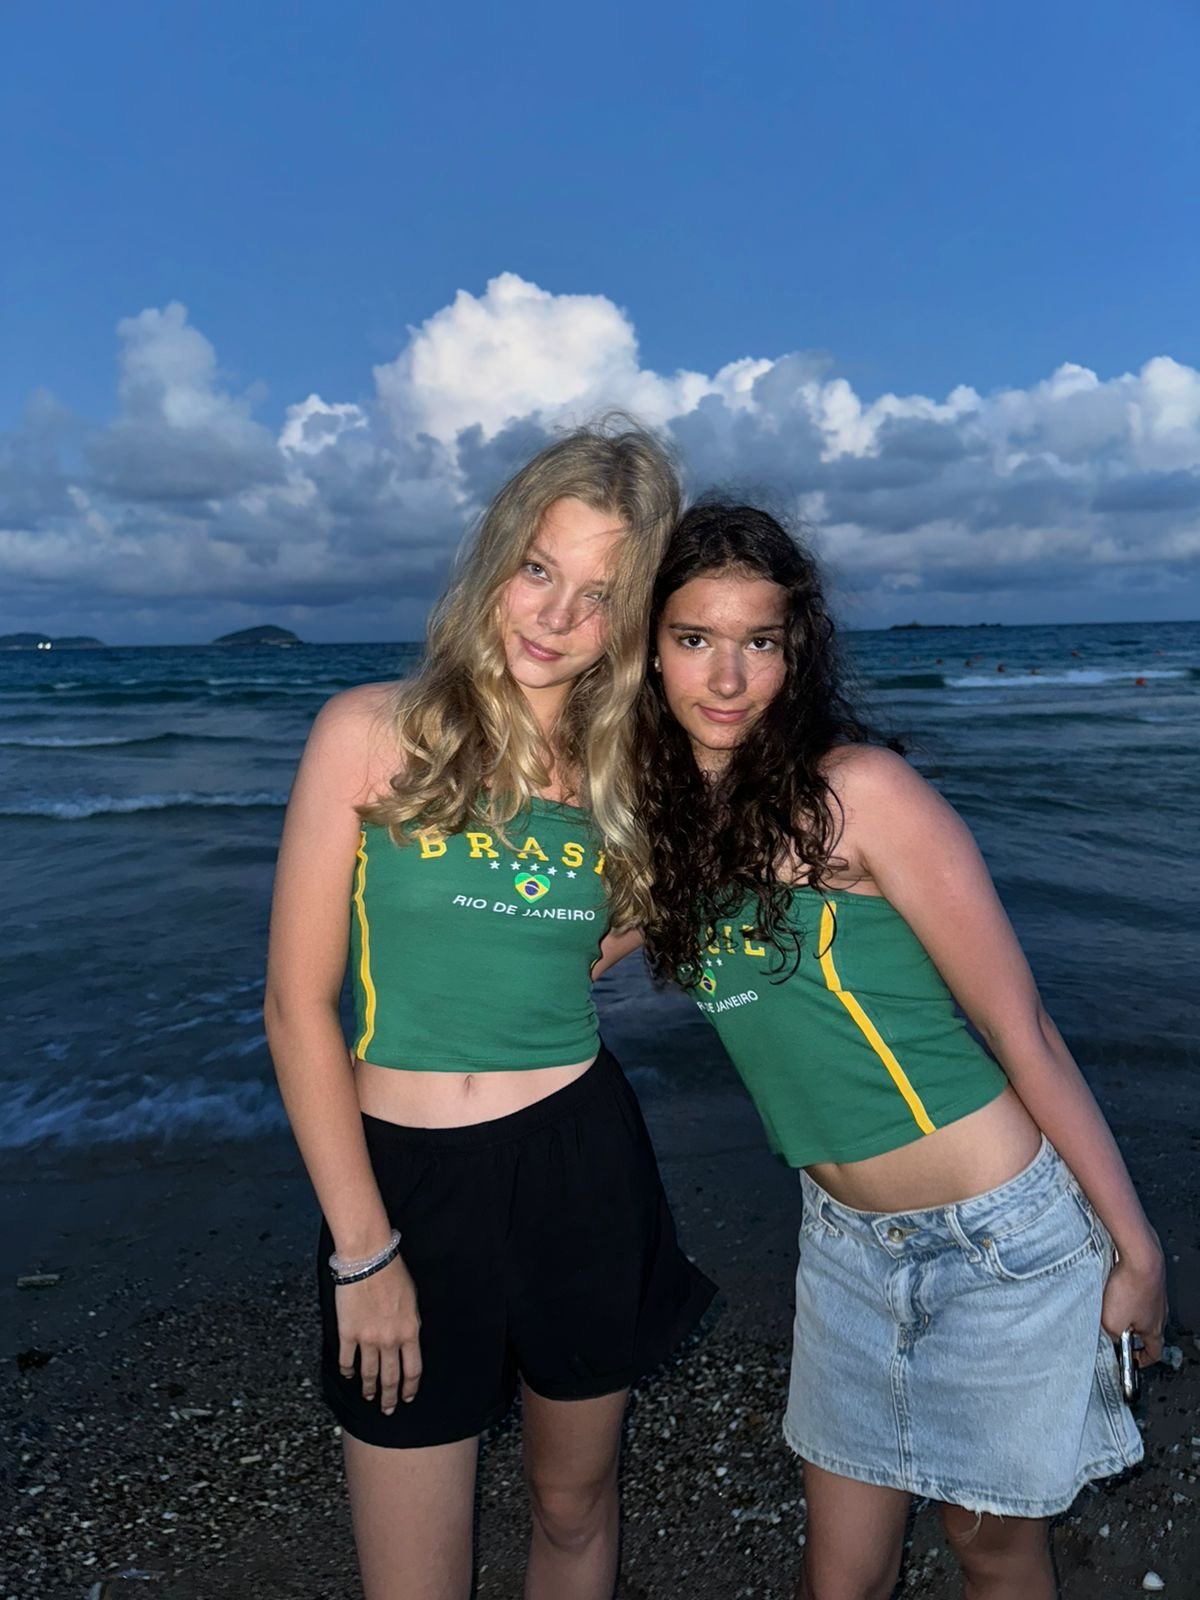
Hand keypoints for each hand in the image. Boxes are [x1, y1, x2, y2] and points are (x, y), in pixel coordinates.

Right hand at [335, 1254, 422, 1412]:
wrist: (368, 1259)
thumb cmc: (393, 1273)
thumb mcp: (412, 1300)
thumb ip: (410, 1325)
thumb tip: (407, 1341)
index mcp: (409, 1331)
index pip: (413, 1369)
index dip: (410, 1387)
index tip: (408, 1397)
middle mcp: (390, 1340)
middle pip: (391, 1377)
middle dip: (390, 1397)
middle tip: (388, 1409)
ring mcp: (367, 1339)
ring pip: (369, 1373)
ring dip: (369, 1388)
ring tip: (369, 1397)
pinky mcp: (348, 1333)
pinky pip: (347, 1360)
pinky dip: (347, 1371)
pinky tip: (348, 1376)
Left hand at [1101, 1245, 1166, 1366]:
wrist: (1140, 1256)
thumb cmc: (1131, 1288)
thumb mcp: (1112, 1324)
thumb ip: (1112, 1336)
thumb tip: (1111, 1336)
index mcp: (1155, 1330)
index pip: (1154, 1353)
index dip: (1143, 1359)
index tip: (1132, 1359)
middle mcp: (1159, 1313)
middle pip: (1145, 1330)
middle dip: (1129, 1331)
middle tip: (1114, 1329)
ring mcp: (1155, 1296)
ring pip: (1138, 1309)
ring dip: (1124, 1310)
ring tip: (1109, 1304)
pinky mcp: (1148, 1280)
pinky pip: (1135, 1292)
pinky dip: (1124, 1293)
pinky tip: (1112, 1287)